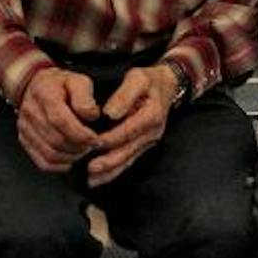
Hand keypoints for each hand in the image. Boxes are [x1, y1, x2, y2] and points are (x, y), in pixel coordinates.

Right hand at [15, 68, 101, 172]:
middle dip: (79, 147)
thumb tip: (91, 115)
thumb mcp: (78, 80)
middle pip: (56, 140)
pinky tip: (71, 159)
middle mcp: (30, 112)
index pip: (60, 120)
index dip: (80, 134)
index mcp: (44, 94)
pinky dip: (59, 165)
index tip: (96, 139)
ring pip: (49, 153)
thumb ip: (85, 96)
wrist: (36, 86)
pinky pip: (42, 162)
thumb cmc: (61, 85)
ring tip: (83, 150)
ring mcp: (25, 128)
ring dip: (71, 157)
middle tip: (93, 145)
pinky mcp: (25, 140)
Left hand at [87, 65, 176, 184]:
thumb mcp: (138, 78)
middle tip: (90, 169)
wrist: (167, 86)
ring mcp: (148, 141)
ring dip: (110, 171)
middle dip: (109, 161)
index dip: (111, 138)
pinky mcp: (143, 145)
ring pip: (128, 160)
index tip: (93, 143)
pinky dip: (115, 171)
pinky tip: (100, 178)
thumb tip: (109, 113)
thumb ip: (124, 95)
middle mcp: (152, 133)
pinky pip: (129, 160)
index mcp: (151, 116)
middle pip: (128, 151)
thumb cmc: (149, 81)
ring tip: (92, 179)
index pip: (128, 131)